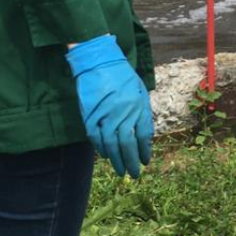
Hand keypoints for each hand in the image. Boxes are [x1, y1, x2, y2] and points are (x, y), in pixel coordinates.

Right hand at [66, 35, 154, 177]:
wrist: (98, 62)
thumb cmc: (122, 75)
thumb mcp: (139, 90)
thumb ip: (142, 112)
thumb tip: (143, 135)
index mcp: (137, 107)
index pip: (143, 136)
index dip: (144, 151)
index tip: (145, 161)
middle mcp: (123, 113)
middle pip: (127, 145)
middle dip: (131, 162)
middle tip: (133, 174)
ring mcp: (105, 115)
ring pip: (111, 145)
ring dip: (116, 160)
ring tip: (121, 171)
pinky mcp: (90, 115)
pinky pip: (95, 137)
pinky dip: (101, 148)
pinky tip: (106, 155)